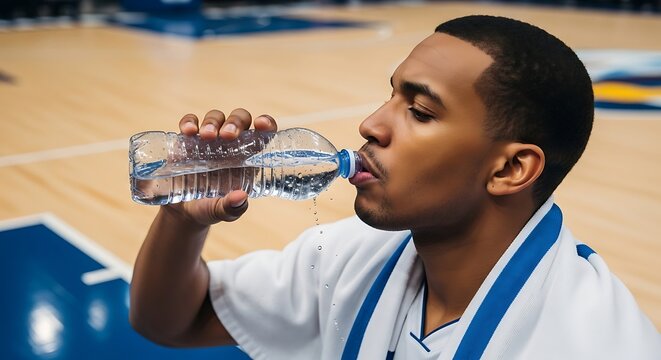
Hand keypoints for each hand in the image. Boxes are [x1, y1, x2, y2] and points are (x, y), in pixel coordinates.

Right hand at [165, 108, 277, 225]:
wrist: (183, 211)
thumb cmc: (211, 208)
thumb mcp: (222, 211)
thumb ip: (233, 208)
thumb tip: (241, 196)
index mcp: (248, 157)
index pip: (262, 134)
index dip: (266, 124)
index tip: (261, 124)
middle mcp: (231, 144)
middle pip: (240, 119)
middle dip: (235, 122)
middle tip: (227, 135)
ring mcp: (210, 139)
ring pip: (216, 117)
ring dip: (213, 122)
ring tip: (206, 137)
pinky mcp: (188, 139)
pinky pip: (191, 122)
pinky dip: (189, 122)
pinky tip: (188, 131)